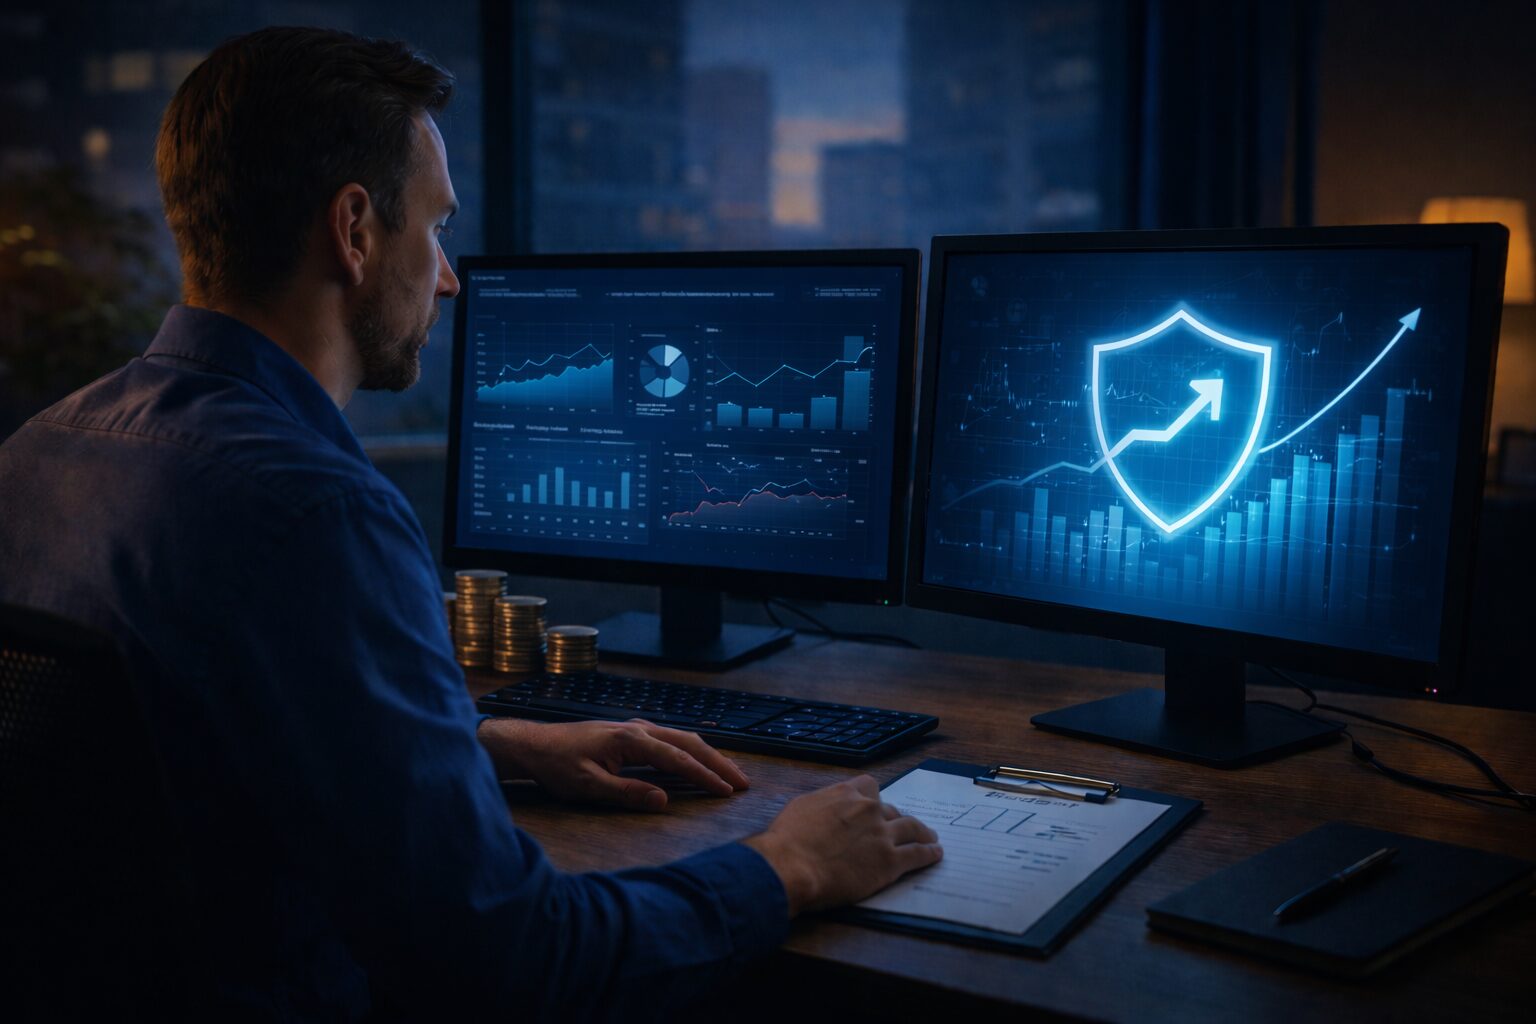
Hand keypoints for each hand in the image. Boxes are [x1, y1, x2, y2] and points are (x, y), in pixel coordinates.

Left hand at [477, 718, 749, 811]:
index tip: (727, 791)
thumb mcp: (590, 786)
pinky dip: (690, 751)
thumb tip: (664, 799)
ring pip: (681, 738)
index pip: (678, 759)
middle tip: (742, 782)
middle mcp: (638, 729)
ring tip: (728, 773)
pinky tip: (695, 762)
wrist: (534, 745)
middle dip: (718, 762)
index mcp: (631, 740)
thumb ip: (628, 793)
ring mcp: (634, 729)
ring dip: (707, 755)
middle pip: (689, 743)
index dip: (705, 776)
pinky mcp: (629, 735)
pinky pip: (669, 740)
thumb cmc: (558, 766)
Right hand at [743, 775, 941, 916]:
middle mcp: (868, 810)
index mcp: (846, 793)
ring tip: (931, 837)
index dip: (875, 798)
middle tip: (904, 827)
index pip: (870, 786)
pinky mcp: (890, 862)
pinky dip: (929, 853)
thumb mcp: (801, 808)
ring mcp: (882, 835)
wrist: (791, 865)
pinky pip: (918, 854)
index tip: (876, 806)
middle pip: (893, 810)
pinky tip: (935, 853)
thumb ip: (821, 806)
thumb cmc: (787, 840)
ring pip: (912, 829)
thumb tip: (826, 811)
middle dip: (897, 819)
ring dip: (924, 833)